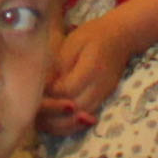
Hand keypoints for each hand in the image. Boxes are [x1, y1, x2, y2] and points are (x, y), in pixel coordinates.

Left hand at [41, 11, 142, 129]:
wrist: (121, 36)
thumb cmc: (92, 35)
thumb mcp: (72, 43)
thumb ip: (58, 65)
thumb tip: (41, 85)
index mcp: (92, 67)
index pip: (67, 90)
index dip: (50, 93)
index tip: (38, 88)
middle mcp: (100, 85)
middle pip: (75, 109)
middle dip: (53, 112)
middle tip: (36, 107)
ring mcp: (104, 94)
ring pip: (81, 118)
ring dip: (61, 122)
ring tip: (43, 118)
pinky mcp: (104, 98)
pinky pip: (87, 116)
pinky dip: (72, 122)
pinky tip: (57, 118)